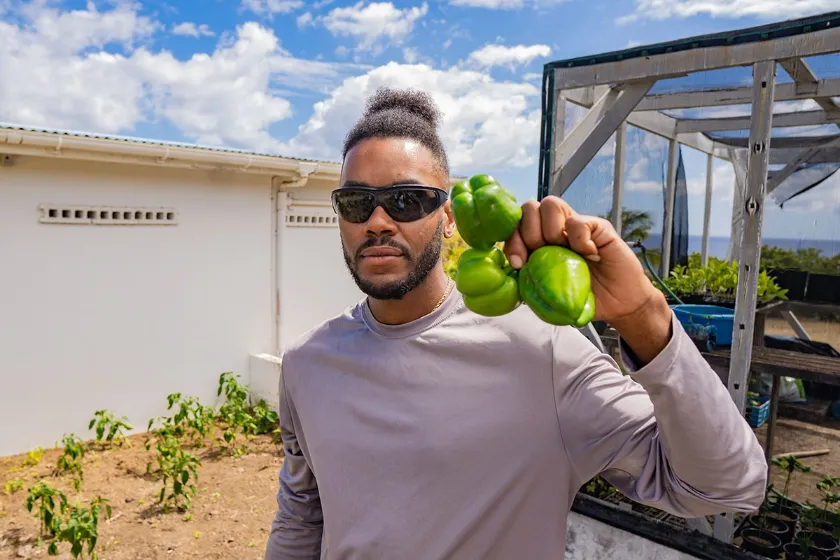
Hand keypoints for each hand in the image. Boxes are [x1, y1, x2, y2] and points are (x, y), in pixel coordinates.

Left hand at [504, 196, 671, 361]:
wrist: (618, 304)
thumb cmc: (582, 297)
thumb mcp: (549, 294)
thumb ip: (529, 281)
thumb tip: (513, 270)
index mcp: (538, 242)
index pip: (515, 224)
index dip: (512, 240)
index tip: (520, 263)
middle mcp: (555, 227)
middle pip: (529, 207)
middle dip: (529, 233)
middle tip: (543, 256)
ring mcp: (575, 224)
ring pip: (550, 204)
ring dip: (551, 230)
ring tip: (565, 252)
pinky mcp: (597, 226)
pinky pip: (578, 221)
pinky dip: (579, 240)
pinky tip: (589, 256)